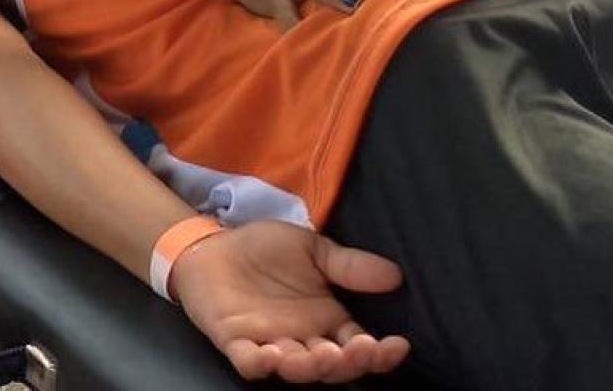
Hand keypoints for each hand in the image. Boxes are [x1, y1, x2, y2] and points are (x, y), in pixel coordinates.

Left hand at [173, 221, 411, 382]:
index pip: (360, 346)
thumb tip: (394, 274)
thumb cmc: (266, 251)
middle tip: (359, 349)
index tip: (399, 345)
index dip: (380, 353)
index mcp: (326, 320)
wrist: (214, 245)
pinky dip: (260, 362)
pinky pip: (249, 360)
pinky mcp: (235, 340)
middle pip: (334, 365)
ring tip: (322, 354)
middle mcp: (303, 338)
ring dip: (310, 367)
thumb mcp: (313, 249)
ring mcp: (270, 341)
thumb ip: (349, 265)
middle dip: (349, 363)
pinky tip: (272, 354)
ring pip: (296, 368)